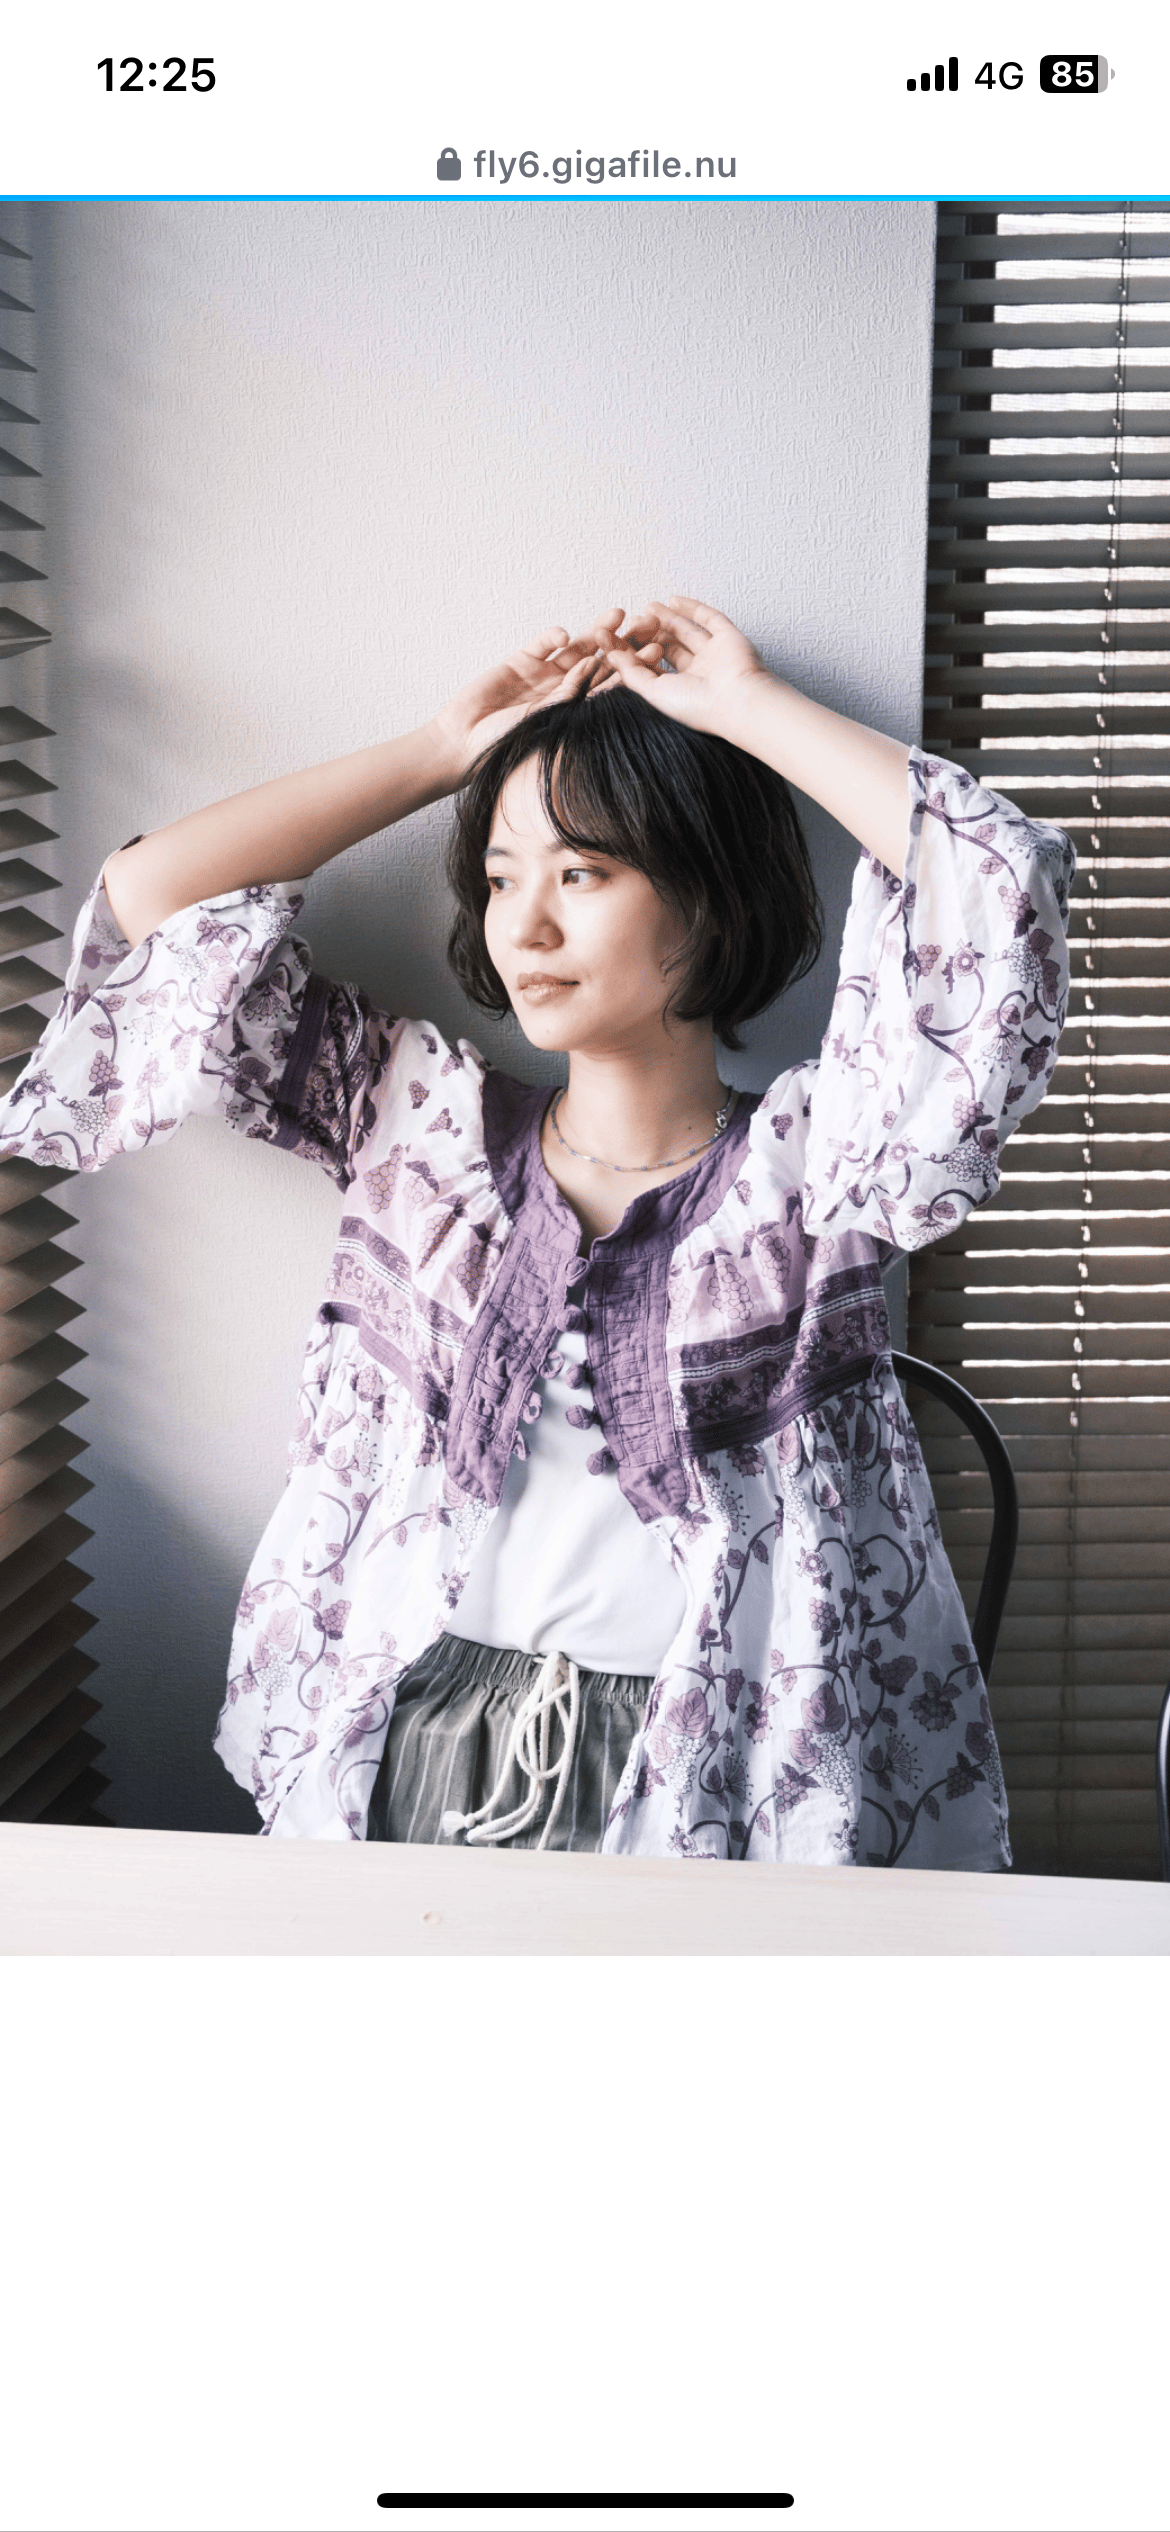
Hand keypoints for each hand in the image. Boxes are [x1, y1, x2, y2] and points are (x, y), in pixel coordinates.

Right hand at [428, 612, 632, 788]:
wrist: (464, 742)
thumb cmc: (505, 745)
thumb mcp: (545, 723)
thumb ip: (567, 696)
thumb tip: (593, 670)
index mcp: (578, 710)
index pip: (613, 685)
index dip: (634, 668)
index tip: (658, 653)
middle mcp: (565, 689)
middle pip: (602, 661)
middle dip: (625, 642)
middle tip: (650, 623)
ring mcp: (544, 674)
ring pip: (577, 648)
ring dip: (598, 631)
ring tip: (620, 613)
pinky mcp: (521, 661)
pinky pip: (542, 645)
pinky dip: (553, 637)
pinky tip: (564, 635)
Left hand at [597, 596, 772, 741]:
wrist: (739, 700)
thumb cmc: (699, 705)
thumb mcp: (655, 693)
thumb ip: (632, 674)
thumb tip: (611, 655)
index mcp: (681, 691)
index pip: (651, 667)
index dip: (630, 652)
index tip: (608, 637)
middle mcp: (698, 674)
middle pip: (668, 648)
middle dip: (649, 633)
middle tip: (630, 621)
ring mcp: (714, 655)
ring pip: (686, 632)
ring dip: (667, 619)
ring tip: (647, 607)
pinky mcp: (728, 638)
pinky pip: (709, 619)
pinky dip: (692, 608)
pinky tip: (673, 600)